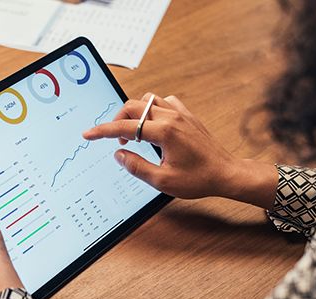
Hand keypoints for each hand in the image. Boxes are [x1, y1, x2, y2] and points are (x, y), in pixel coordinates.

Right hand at [83, 93, 277, 208]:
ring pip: (148, 100)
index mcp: (165, 132)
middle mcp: (172, 117)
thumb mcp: (163, 181)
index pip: (125, 126)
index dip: (103, 131)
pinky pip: (164, 102)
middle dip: (118, 120)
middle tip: (116, 139)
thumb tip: (119, 154)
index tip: (89, 134)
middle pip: (133, 106)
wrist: (226, 173)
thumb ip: (137, 166)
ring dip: (135, 113)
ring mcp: (181, 113)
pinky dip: (153, 109)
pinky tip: (153, 125)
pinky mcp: (188, 115)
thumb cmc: (198, 179)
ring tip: (134, 132)